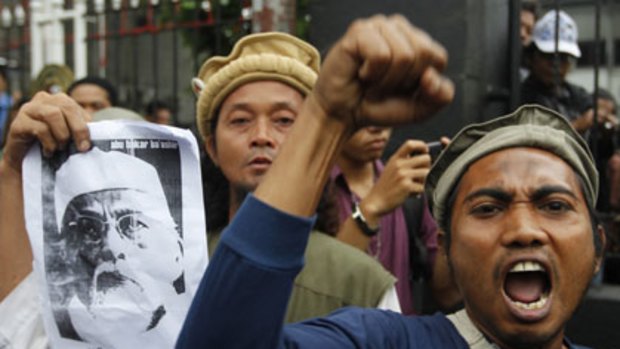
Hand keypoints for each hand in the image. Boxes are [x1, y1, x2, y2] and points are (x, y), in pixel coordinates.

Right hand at [1, 92, 90, 173]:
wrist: (27, 160)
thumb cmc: (53, 145)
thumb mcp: (70, 135)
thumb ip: (81, 129)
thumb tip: (101, 132)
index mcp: (58, 100)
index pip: (75, 106)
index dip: (84, 125)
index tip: (88, 144)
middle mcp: (43, 100)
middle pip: (66, 107)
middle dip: (78, 129)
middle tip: (81, 148)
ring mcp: (29, 109)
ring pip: (53, 115)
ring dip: (62, 135)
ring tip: (61, 148)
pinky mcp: (18, 123)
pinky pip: (40, 129)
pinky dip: (49, 143)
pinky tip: (49, 152)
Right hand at [312, 14, 453, 128]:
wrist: (345, 115)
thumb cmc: (378, 106)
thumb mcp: (420, 109)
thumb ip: (441, 96)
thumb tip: (431, 76)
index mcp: (416, 41)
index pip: (437, 57)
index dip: (422, 82)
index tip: (402, 89)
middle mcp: (398, 28)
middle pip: (423, 53)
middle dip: (404, 81)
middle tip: (384, 86)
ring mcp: (378, 26)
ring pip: (403, 55)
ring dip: (386, 81)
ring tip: (372, 83)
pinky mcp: (359, 31)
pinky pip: (381, 55)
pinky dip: (372, 74)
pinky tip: (362, 74)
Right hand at [359, 140, 429, 225]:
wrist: (376, 201)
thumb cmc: (386, 186)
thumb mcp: (391, 168)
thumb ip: (403, 161)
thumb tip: (422, 156)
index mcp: (395, 159)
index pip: (410, 144)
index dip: (422, 145)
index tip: (425, 151)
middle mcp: (399, 165)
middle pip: (425, 158)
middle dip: (427, 166)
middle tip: (421, 174)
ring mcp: (403, 175)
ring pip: (427, 172)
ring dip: (424, 180)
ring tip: (416, 185)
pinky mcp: (406, 186)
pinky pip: (423, 186)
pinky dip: (420, 191)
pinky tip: (412, 193)